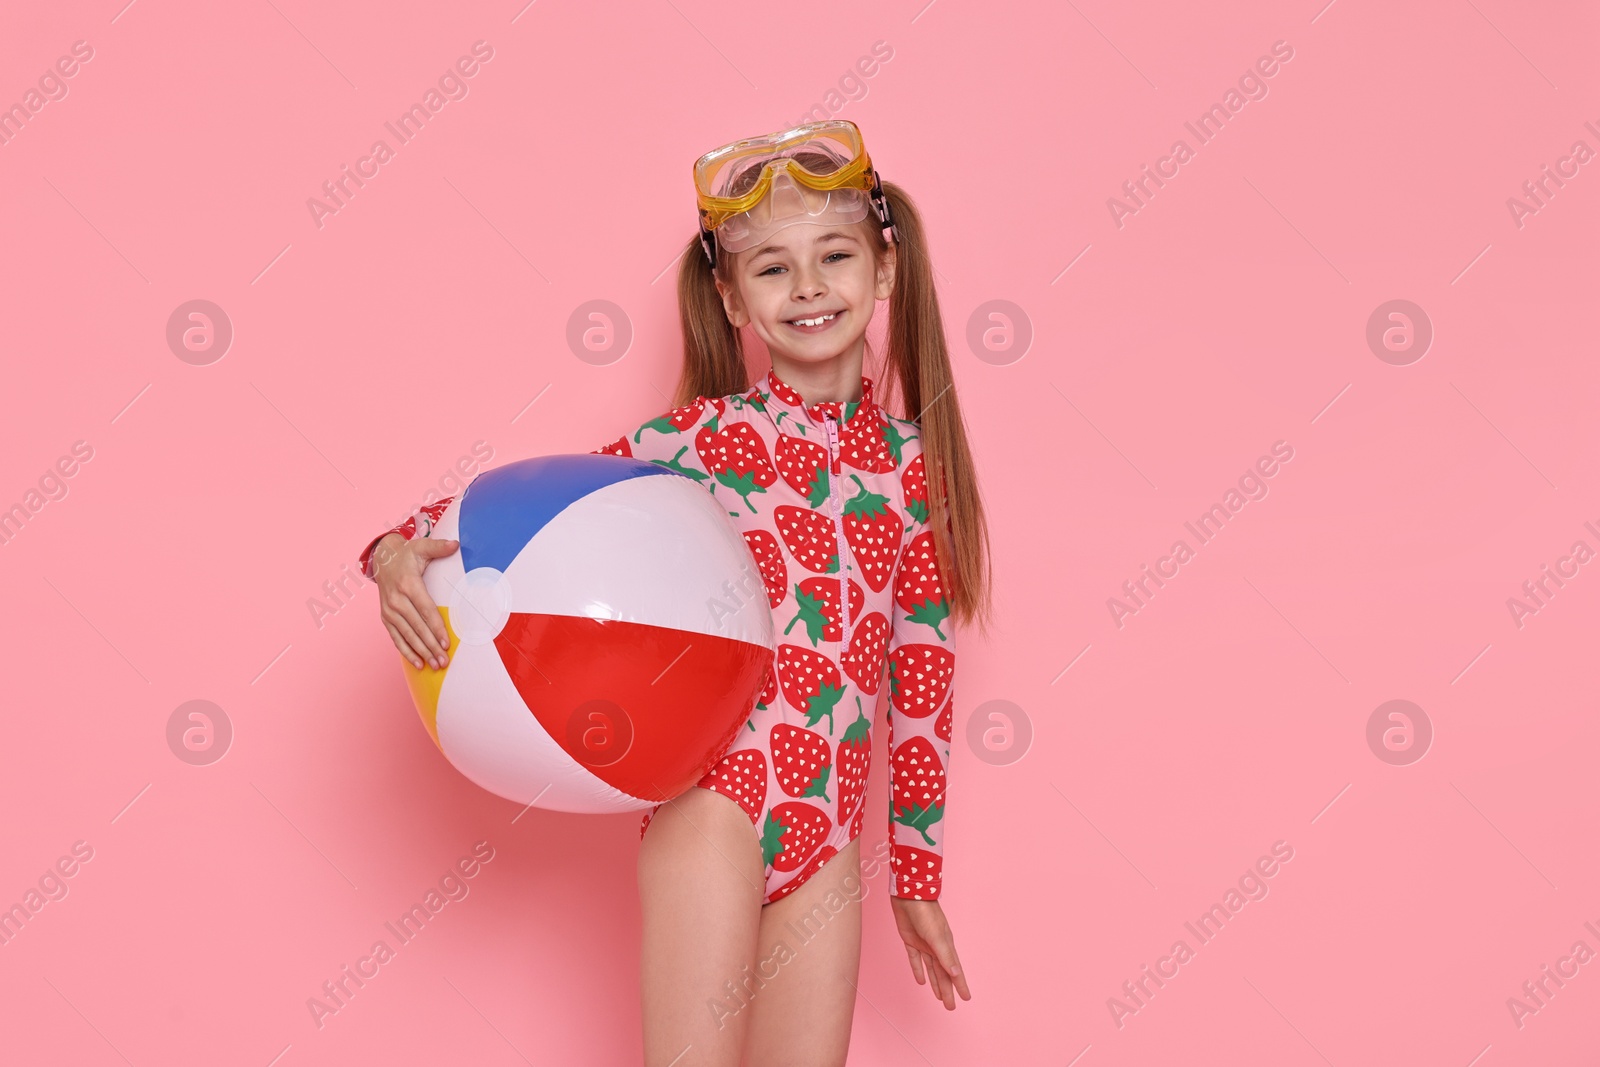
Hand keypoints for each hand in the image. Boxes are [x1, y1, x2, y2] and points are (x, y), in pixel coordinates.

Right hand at [372, 531, 459, 669]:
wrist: (382, 559)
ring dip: (421, 652)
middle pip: (416, 627)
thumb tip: (456, 544)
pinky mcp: (385, 617)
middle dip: (430, 646)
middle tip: (444, 661)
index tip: (446, 643)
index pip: (425, 610)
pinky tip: (418, 663)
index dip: (436, 627)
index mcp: (408, 584)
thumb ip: (439, 546)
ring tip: (435, 665)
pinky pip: (396, 638)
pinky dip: (406, 652)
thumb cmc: (407, 555)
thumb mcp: (422, 546)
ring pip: (406, 635)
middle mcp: (396, 600)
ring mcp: (389, 611)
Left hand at [889, 897, 970, 1009]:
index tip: (966, 999)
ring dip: (935, 983)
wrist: (908, 894)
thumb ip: (945, 955)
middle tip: (951, 1007)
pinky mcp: (910, 940)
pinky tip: (921, 980)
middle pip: (943, 974)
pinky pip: (915, 959)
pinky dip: (918, 970)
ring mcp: (924, 944)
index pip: (954, 971)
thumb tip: (955, 973)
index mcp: (946, 946)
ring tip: (939, 997)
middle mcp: (936, 947)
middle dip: (947, 990)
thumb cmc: (925, 913)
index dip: (960, 985)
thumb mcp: (936, 936)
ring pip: (931, 969)